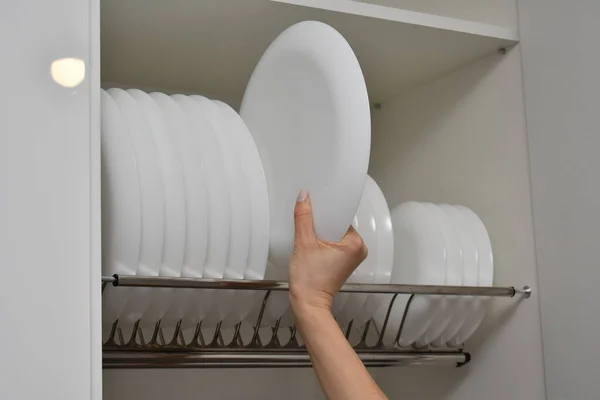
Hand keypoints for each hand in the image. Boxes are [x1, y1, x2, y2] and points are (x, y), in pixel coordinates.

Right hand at [289, 190, 367, 313]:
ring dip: (320, 231)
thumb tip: (303, 196)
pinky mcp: (342, 263)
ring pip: (333, 235)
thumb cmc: (309, 278)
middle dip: (322, 221)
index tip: (313, 202)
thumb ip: (304, 218)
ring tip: (305, 227)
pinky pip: (332, 244)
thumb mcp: (304, 243)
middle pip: (337, 225)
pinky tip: (309, 240)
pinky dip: (322, 241)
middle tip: (306, 215)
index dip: (326, 209)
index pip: (341, 216)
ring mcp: (351, 258)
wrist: (308, 305)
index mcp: (356, 242)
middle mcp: (358, 249)